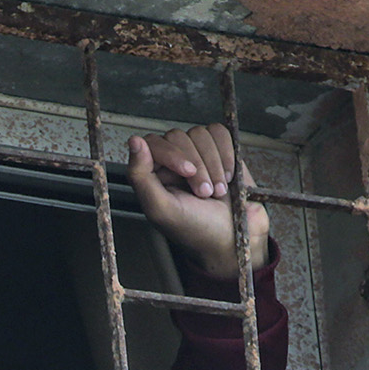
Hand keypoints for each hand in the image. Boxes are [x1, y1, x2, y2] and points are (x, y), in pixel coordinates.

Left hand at [128, 123, 269, 278]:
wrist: (234, 236)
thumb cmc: (196, 229)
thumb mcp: (161, 209)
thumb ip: (141, 176)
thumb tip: (133, 141)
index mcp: (152, 175)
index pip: (152, 143)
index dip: (171, 153)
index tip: (187, 173)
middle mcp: (171, 161)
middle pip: (177, 136)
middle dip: (197, 165)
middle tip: (204, 193)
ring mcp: (196, 153)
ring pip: (200, 133)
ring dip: (213, 163)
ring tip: (217, 191)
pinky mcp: (220, 150)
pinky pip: (220, 133)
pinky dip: (226, 153)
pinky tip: (228, 177)